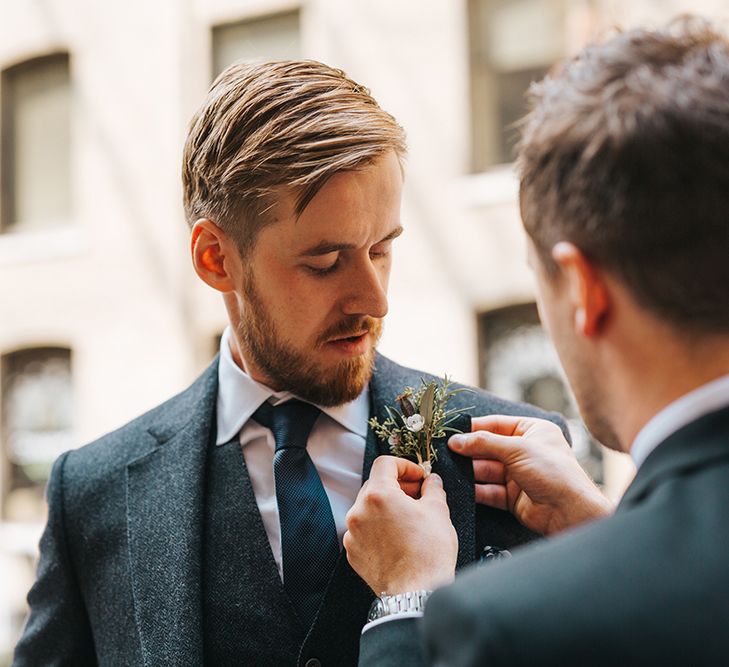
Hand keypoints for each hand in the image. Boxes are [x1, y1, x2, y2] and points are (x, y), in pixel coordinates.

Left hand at [344, 456, 457, 593]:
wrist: (416, 593)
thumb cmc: (428, 553)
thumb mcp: (438, 511)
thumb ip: (433, 488)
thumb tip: (431, 481)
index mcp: (378, 494)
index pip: (385, 463)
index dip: (405, 466)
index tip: (418, 477)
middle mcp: (358, 511)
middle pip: (375, 484)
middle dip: (397, 486)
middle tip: (417, 495)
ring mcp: (353, 533)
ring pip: (368, 508)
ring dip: (387, 507)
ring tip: (408, 518)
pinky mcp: (353, 552)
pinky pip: (364, 530)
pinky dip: (378, 527)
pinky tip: (397, 536)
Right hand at [449, 415, 613, 535]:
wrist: (569, 511)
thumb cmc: (553, 472)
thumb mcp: (517, 449)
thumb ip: (485, 443)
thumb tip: (457, 440)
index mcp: (532, 431)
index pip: (496, 425)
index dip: (474, 428)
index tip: (452, 432)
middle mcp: (524, 451)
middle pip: (488, 448)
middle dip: (469, 451)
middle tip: (446, 452)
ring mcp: (518, 475)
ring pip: (486, 470)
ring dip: (469, 471)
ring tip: (449, 470)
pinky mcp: (512, 496)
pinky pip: (489, 490)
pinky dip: (476, 490)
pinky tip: (461, 488)